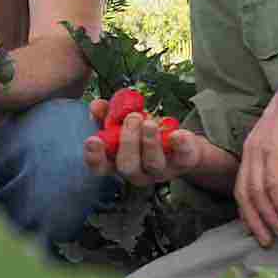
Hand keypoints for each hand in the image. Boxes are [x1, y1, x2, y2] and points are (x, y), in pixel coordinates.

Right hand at [82, 98, 202, 185]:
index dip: (94, 157)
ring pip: (153, 164)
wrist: (184, 142)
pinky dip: (180, 145)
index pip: (101, 168)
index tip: (93, 140)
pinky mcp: (185, 162)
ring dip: (149, 142)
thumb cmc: (148, 133)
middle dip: (127, 142)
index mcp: (119, 162)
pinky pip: (184, 157)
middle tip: (132, 118)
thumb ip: (108, 114)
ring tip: (149, 122)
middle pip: (128, 167)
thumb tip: (96, 106)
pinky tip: (177, 133)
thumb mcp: (126, 123)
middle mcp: (139, 171)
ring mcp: (163, 170)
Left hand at [234, 68, 277, 246]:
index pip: (242, 187)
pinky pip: (272, 183)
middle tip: (266, 242)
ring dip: (268, 217)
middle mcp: (250, 151)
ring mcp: (259, 149)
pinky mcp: (273, 148)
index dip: (248, 211)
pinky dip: (277, 203)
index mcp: (252, 150)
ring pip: (256, 192)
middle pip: (243, 194)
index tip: (258, 230)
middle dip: (255, 221)